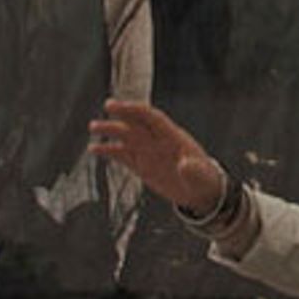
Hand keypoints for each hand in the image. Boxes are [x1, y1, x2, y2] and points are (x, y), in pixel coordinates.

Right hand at [89, 100, 224, 214]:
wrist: (201, 192)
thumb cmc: (205, 180)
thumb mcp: (201, 177)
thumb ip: (193, 170)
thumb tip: (185, 165)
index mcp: (173, 137)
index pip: (152, 117)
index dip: (137, 110)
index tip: (123, 106)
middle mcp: (158, 141)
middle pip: (137, 123)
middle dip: (123, 114)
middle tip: (107, 106)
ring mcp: (149, 152)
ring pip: (126, 137)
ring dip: (111, 131)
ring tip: (93, 127)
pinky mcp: (142, 166)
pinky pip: (122, 156)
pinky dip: (108, 151)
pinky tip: (93, 149)